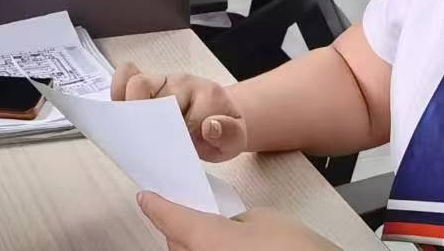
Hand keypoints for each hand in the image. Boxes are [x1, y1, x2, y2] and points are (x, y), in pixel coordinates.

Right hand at [113, 63, 250, 162]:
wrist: (220, 117)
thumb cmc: (223, 131)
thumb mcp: (234, 140)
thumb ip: (229, 135)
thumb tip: (210, 126)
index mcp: (208, 95)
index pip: (184, 116)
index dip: (176, 137)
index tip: (177, 153)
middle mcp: (183, 82)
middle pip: (152, 92)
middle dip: (145, 121)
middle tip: (151, 144)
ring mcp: (164, 80)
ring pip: (134, 83)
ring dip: (128, 110)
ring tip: (133, 133)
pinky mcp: (149, 83)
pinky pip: (125, 76)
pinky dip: (118, 93)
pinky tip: (122, 117)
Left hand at [136, 194, 333, 250]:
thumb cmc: (296, 250)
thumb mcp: (262, 218)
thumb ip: (232, 219)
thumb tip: (223, 227)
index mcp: (204, 240)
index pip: (168, 219)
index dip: (156, 205)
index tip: (146, 198)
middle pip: (175, 244)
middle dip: (180, 230)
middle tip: (191, 215)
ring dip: (195, 248)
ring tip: (219, 238)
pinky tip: (230, 250)